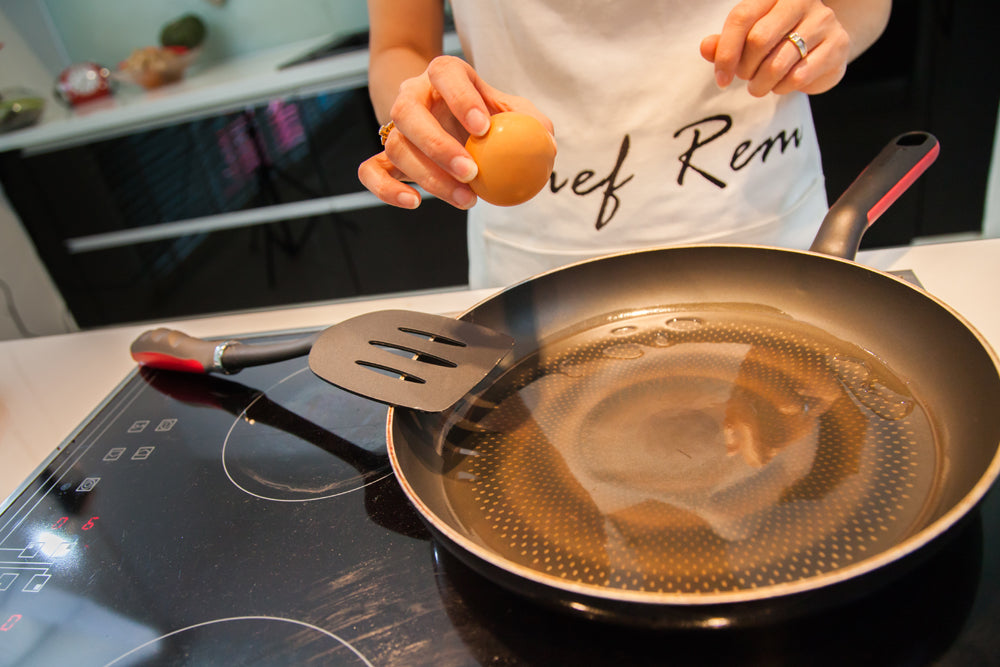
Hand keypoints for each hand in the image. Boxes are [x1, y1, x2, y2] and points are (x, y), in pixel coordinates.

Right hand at [358, 55, 552, 209]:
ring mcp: (395, 127)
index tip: (483, 128)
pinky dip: (387, 189)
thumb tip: (547, 144)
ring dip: (429, 177)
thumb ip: (530, 123)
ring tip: (466, 198)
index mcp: (444, 75)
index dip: (460, 98)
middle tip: (470, 171)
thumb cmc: (487, 114)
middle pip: (407, 114)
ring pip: (396, 148)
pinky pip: (371, 171)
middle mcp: (412, 96)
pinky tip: (415, 202)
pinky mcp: (385, 156)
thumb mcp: (512, 110)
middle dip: (438, 145)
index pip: (444, 74)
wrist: (452, 120)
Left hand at [700, 0, 850, 96]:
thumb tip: (706, 47)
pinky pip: (799, 76)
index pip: (741, 17)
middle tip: (746, 79)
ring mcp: (823, 20)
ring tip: (759, 86)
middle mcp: (801, 0)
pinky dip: (783, 88)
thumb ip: (724, 44)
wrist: (821, 49)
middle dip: (745, 69)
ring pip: (778, 62)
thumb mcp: (746, 41)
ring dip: (761, 84)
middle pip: (759, 39)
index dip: (726, 52)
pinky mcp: (838, 45)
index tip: (721, 79)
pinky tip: (782, 85)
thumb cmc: (776, 42)